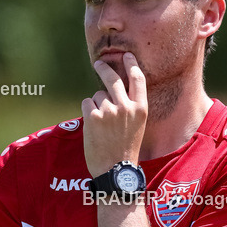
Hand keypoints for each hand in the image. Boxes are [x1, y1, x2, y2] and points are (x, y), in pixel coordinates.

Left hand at [81, 52, 147, 177]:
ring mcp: (108, 110)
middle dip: (105, 68)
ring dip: (96, 105)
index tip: (127, 55)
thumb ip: (130, 107)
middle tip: (99, 64)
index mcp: (140, 109)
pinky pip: (86, 103)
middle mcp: (126, 106)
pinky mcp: (93, 116)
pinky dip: (87, 111)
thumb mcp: (137, 126)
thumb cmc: (126, 150)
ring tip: (102, 125)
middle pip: (113, 79)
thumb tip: (114, 90)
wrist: (115, 170)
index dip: (131, 65)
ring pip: (97, 95)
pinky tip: (93, 126)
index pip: (137, 79)